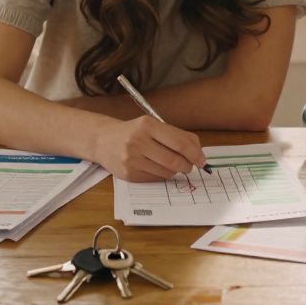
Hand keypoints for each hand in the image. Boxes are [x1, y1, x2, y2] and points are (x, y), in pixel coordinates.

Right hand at [92, 115, 207, 181]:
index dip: (195, 154)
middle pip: (174, 161)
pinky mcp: (128, 175)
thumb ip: (177, 135)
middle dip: (187, 166)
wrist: (103, 140)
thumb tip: (199, 152)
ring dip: (175, 171)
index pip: (179, 143)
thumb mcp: (153, 126)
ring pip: (166, 173)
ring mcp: (131, 159)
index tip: (202, 160)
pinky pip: (155, 179)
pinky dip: (161, 175)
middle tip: (190, 166)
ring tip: (171, 165)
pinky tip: (155, 167)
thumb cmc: (134, 132)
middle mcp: (137, 141)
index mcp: (147, 125)